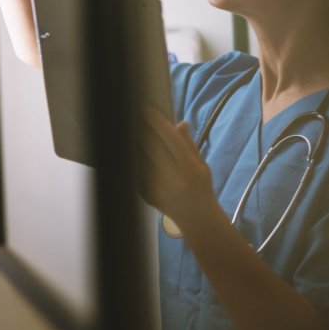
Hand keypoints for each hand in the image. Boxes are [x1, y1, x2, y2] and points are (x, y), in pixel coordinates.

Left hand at [138, 107, 214, 227]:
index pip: (171, 140)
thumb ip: (188, 145)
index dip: (158, 123)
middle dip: (141, 131)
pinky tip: (129, 151)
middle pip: (152, 148)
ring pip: (141, 159)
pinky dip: (134, 162)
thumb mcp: (201, 165)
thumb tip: (180, 123)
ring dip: (134, 144)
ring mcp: (159, 189)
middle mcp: (173, 178)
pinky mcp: (148, 196)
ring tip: (127, 129)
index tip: (146, 110)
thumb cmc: (201, 188)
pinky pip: (137, 173)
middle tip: (131, 114)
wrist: (197, 219)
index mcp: (190, 169)